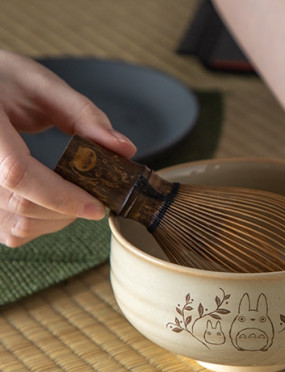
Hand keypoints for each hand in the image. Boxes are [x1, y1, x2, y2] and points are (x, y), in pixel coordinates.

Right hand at [0, 50, 135, 246]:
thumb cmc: (2, 80)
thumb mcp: (41, 85)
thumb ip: (84, 115)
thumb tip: (124, 149)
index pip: (17, 174)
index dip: (62, 196)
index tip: (98, 206)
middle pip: (21, 206)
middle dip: (68, 210)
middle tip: (94, 198)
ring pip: (16, 226)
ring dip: (56, 221)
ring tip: (75, 199)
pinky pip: (9, 230)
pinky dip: (39, 225)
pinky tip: (53, 205)